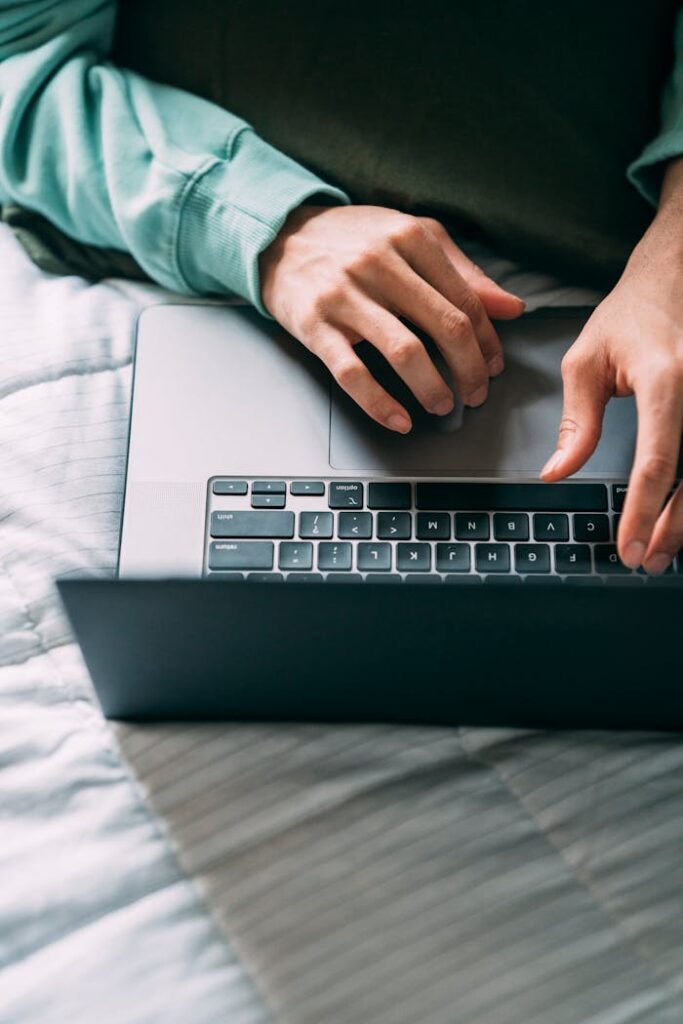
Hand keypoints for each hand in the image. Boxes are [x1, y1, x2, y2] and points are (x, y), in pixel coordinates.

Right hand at [259, 205, 523, 432]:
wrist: (280, 236)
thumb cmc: (352, 240)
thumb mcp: (410, 238)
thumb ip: (463, 272)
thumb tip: (511, 308)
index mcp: (410, 238)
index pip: (465, 300)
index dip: (487, 342)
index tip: (493, 366)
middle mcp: (379, 263)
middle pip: (445, 327)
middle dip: (469, 370)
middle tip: (475, 393)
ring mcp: (344, 295)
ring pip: (405, 352)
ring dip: (432, 389)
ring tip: (442, 405)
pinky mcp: (314, 325)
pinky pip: (352, 373)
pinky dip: (380, 404)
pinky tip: (399, 419)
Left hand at [541, 242, 682, 574]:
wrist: (676, 277)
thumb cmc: (631, 314)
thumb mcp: (586, 361)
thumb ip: (577, 422)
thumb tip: (556, 473)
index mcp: (667, 378)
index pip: (659, 458)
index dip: (644, 509)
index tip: (630, 545)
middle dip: (674, 527)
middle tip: (647, 559)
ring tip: (666, 549)